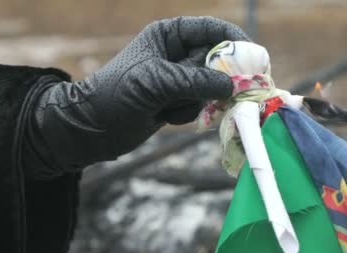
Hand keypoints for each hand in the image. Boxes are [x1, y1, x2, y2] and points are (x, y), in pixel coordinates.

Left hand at [24, 16, 249, 177]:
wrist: (92, 129)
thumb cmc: (116, 96)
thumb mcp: (155, 83)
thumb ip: (195, 82)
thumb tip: (232, 86)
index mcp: (168, 35)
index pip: (211, 29)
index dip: (235, 41)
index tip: (255, 58)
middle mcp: (176, 54)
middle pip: (217, 60)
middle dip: (220, 78)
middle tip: (232, 93)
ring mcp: (177, 79)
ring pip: (211, 87)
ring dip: (198, 100)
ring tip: (170, 107)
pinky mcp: (175, 101)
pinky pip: (199, 105)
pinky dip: (188, 113)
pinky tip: (165, 117)